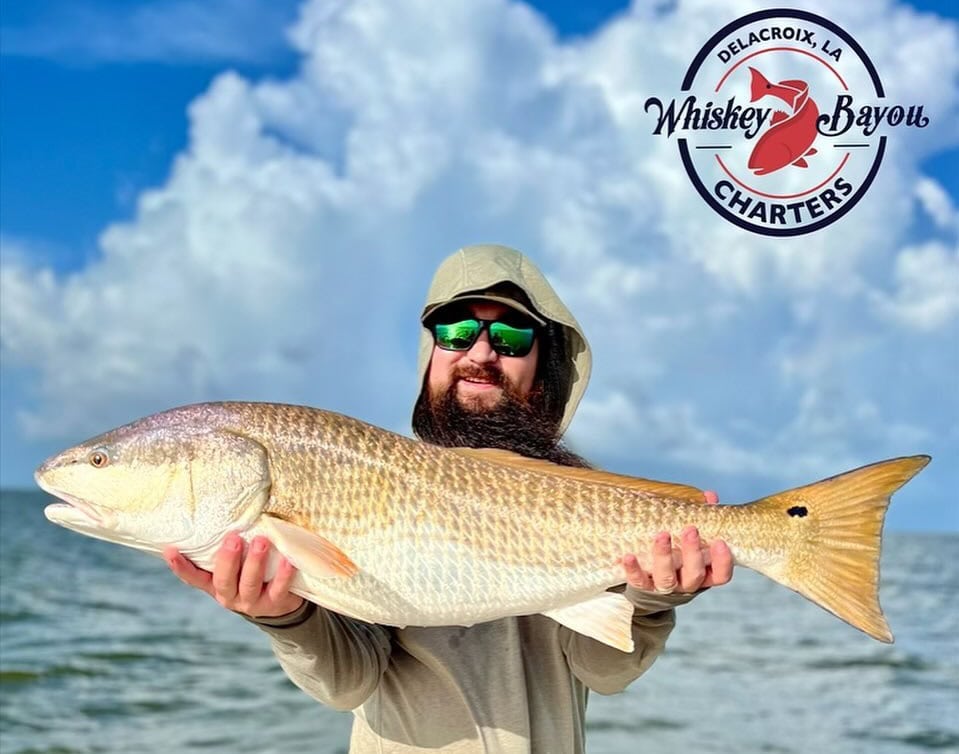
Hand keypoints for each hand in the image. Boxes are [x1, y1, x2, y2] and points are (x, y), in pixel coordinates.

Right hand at [164, 532, 304, 617]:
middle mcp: (230, 597)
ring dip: (254, 562)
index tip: (170, 549)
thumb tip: (224, 511)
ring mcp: (251, 602)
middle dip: (228, 559)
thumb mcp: (235, 567)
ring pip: (249, 583)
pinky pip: (278, 588)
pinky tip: (287, 560)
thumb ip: (227, 550)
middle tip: (233, 538)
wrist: (279, 605)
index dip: (181, 567)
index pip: (194, 578)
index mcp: (215, 586)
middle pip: (224, 580)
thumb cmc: (252, 575)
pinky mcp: (274, 603)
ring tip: (261, 541)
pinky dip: (282, 574)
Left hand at [622, 489, 732, 593]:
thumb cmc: (679, 553)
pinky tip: (629, 556)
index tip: (720, 542)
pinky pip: (638, 581)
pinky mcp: (643, 587)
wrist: (651, 581)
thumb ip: (701, 518)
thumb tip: (709, 496)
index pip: (721, 574)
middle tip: (690, 530)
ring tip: (662, 535)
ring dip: (664, 556)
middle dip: (693, 552)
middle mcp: (686, 583)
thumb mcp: (691, 538)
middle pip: (694, 574)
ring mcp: (665, 587)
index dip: (723, 561)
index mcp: (704, 573)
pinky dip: (633, 569)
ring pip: (667, 577)